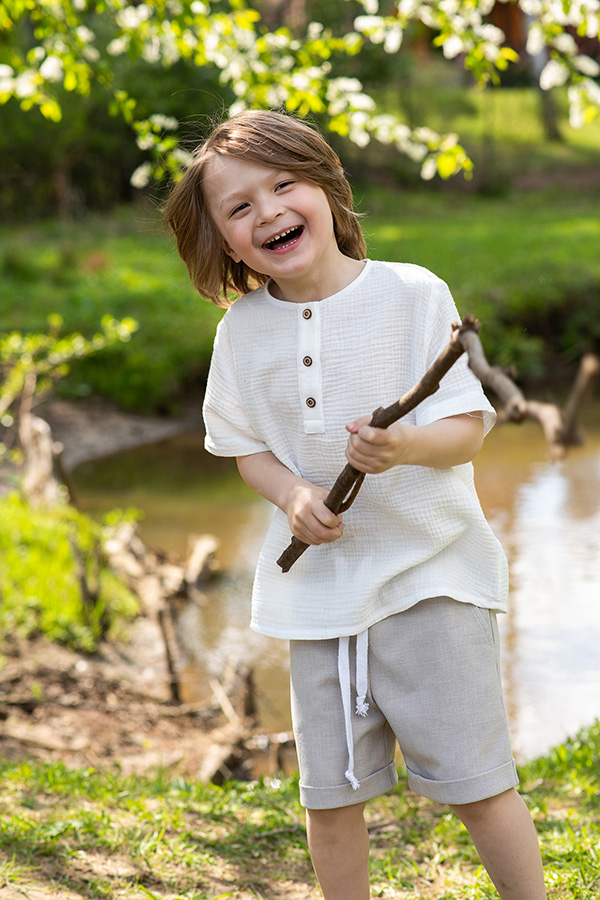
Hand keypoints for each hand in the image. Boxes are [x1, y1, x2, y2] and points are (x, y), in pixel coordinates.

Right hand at [285, 482, 343, 544]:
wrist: (293, 497)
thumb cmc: (313, 496)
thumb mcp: (326, 496)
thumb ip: (335, 509)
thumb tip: (339, 526)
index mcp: (311, 503)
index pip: (328, 519)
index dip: (336, 523)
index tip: (338, 521)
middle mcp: (302, 514)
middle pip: (322, 532)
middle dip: (335, 534)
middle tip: (339, 531)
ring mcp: (297, 524)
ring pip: (317, 539)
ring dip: (329, 539)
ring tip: (332, 532)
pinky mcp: (295, 532)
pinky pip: (312, 541)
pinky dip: (320, 540)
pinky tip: (323, 533)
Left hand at [345, 412, 484, 471]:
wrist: (420, 448)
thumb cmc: (403, 429)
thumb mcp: (391, 420)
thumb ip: (369, 420)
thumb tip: (348, 426)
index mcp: (396, 438)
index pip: (375, 436)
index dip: (365, 431)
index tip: (359, 428)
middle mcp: (389, 453)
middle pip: (360, 445)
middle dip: (355, 437)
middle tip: (359, 429)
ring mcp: (382, 464)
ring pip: (355, 454)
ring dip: (352, 445)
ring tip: (360, 437)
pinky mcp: (376, 470)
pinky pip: (355, 463)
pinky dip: (352, 454)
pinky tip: (358, 447)